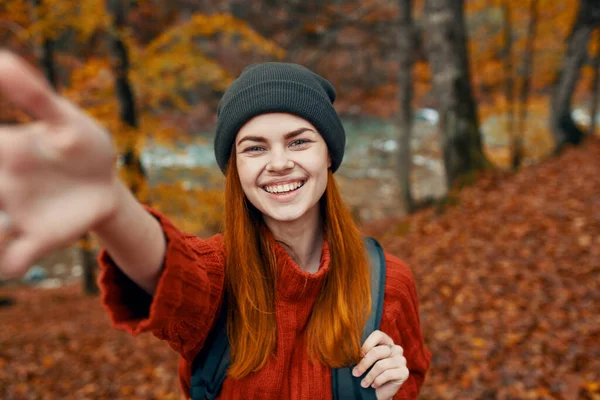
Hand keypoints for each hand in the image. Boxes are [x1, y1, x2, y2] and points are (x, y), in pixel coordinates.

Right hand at [0, 51, 118, 277]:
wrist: (105, 182)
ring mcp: (18, 214)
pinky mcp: (39, 239)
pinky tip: (17, 260)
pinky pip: (13, 259)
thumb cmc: (81, 145)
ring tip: (7, 231)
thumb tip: (0, 60)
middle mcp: (3, 184)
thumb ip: (34, 96)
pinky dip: (9, 263)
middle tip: (2, 193)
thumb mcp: (65, 120)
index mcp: (6, 151)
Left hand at [352, 330, 408, 399]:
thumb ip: (361, 354)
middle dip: (364, 364)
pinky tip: (374, 385)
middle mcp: (396, 349)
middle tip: (355, 373)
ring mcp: (401, 360)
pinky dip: (377, 381)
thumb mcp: (365, 361)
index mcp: (386, 342)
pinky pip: (388, 374)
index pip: (378, 335)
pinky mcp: (404, 372)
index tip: (358, 355)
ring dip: (369, 376)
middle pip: (377, 352)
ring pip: (381, 365)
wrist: (379, 391)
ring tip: (363, 383)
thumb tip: (349, 349)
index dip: (367, 343)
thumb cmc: (369, 373)